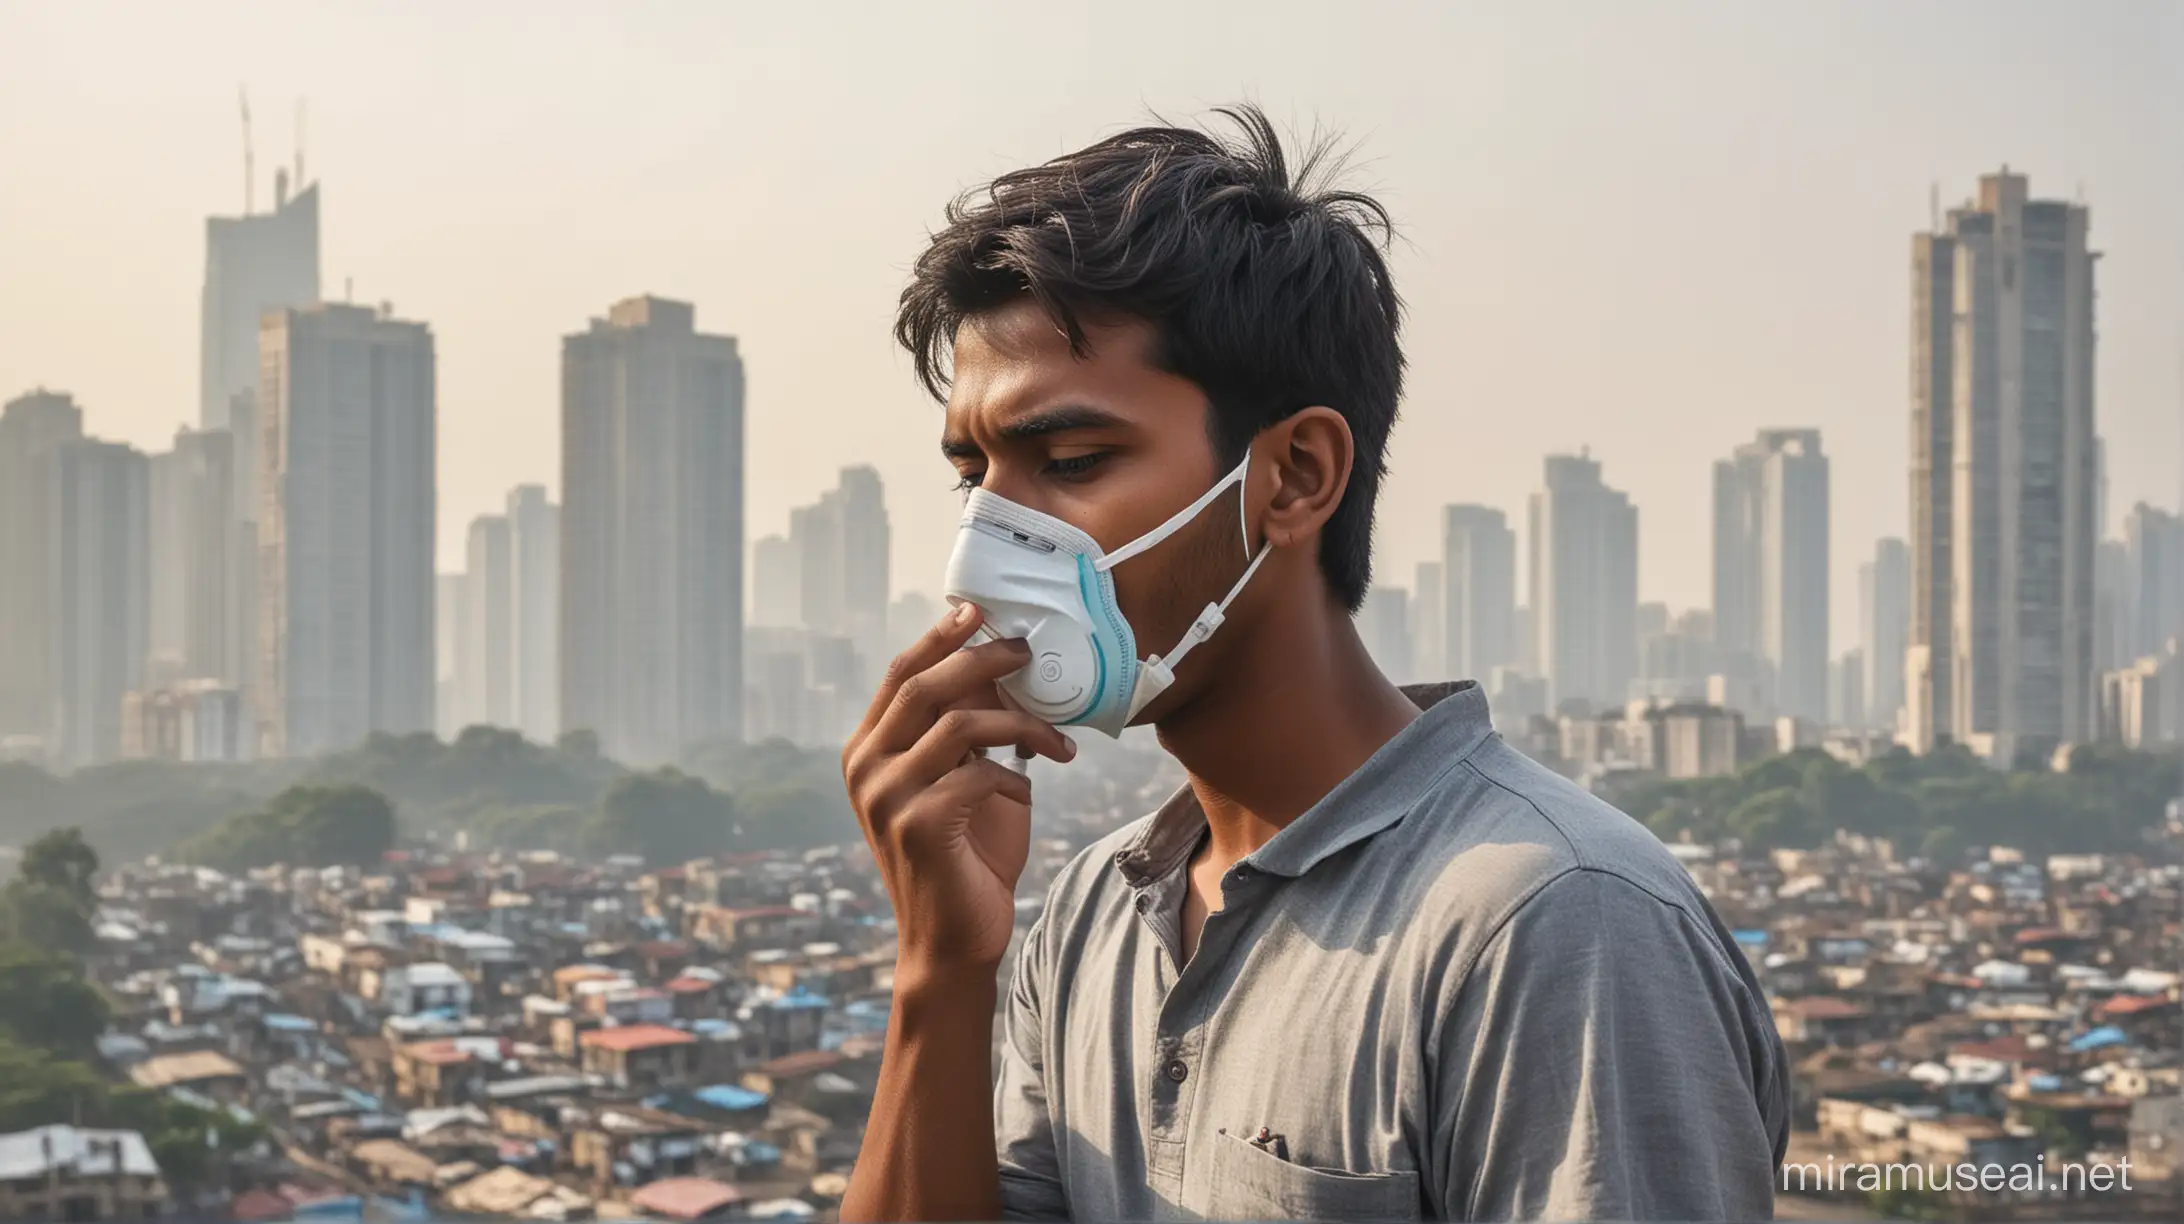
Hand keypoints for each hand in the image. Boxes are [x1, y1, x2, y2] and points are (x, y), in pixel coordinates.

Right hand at [843, 602, 1076, 973]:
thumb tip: (999, 669)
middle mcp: (864, 768)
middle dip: (981, 660)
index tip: (979, 610)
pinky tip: (1028, 792)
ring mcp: (885, 798)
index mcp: (867, 751)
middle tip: (1029, 651)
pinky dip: (1013, 778)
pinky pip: (977, 774)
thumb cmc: (966, 857)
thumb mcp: (964, 781)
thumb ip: (969, 732)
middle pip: (923, 687)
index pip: (899, 676)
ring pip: (958, 726)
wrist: (953, 943)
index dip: (939, 638)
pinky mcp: (917, 827)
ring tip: (1058, 741)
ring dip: (1020, 725)